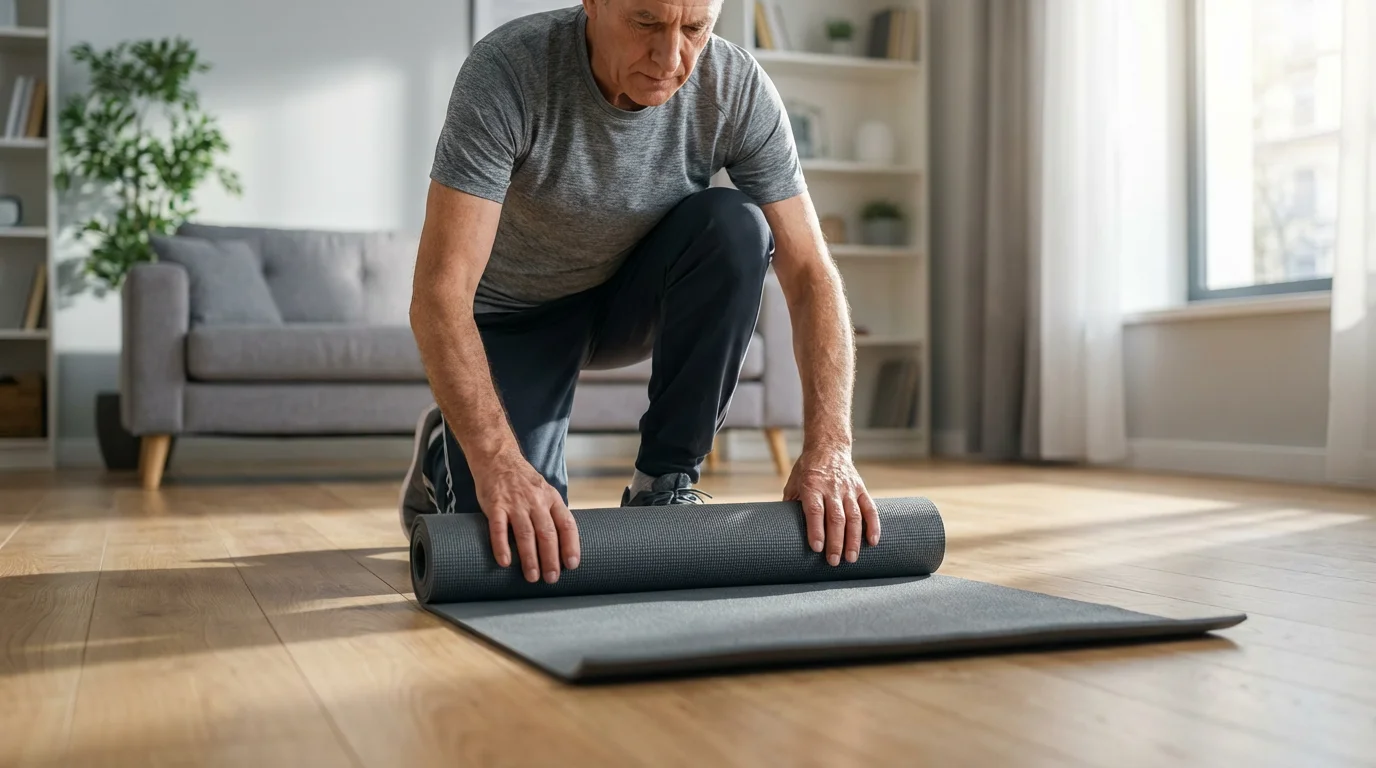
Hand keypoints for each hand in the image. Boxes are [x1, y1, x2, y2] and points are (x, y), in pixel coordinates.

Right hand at [472, 452, 579, 583]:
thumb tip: (563, 544)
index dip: (571, 545)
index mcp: (552, 499)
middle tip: (552, 578)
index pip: (566, 524)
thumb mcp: (545, 492)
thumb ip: (552, 514)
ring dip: (530, 558)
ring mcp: (515, 503)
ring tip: (532, 576)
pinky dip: (501, 546)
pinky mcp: (495, 505)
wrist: (497, 458)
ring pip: (525, 534)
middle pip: (547, 533)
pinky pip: (498, 528)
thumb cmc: (523, 481)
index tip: (572, 564)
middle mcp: (536, 501)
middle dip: (551, 559)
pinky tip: (505, 562)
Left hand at [783, 446, 879, 565]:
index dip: (816, 530)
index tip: (817, 548)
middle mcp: (831, 487)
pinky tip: (872, 541)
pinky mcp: (861, 489)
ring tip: (851, 558)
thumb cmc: (807, 469)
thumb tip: (784, 530)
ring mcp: (848, 488)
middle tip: (833, 561)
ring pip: (854, 516)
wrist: (829, 447)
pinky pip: (870, 508)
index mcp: (812, 485)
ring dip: (853, 539)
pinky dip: (873, 525)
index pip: (815, 510)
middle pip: (836, 517)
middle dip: (835, 541)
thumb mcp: (793, 483)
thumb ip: (791, 505)